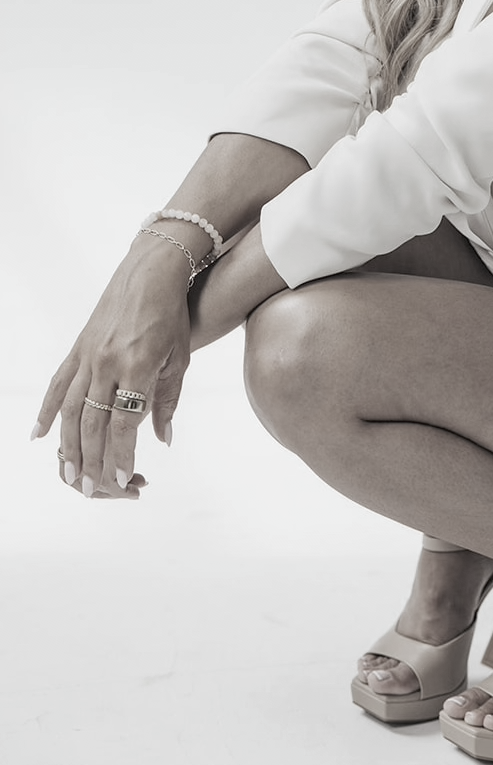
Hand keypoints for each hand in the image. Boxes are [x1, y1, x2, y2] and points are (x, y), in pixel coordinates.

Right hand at [32, 238, 193, 497]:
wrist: (150, 272)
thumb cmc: (171, 316)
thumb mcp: (180, 359)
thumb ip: (168, 401)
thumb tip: (163, 440)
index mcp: (137, 367)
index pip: (125, 424)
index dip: (122, 456)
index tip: (125, 481)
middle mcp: (107, 364)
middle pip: (95, 425)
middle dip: (95, 463)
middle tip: (95, 492)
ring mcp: (88, 356)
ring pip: (72, 412)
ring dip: (69, 448)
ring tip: (69, 476)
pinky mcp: (78, 349)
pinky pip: (57, 385)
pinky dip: (46, 412)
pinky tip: (39, 436)